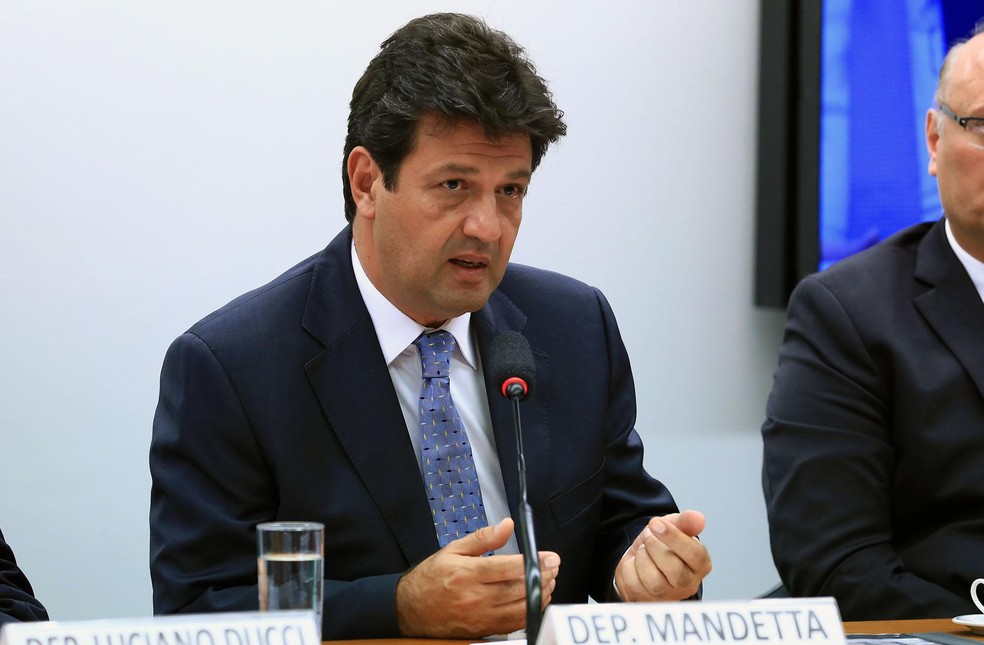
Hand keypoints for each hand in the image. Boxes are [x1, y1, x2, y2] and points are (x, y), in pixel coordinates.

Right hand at [395, 518, 560, 636]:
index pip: (509, 568)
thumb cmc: (431, 578)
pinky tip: (535, 601)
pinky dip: (529, 613)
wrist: (410, 609)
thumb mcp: (453, 549)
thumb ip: (483, 537)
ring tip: (548, 582)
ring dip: (539, 596)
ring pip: (519, 609)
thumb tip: (507, 525)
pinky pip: (512, 625)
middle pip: (518, 589)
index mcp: (467, 574)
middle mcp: (475, 597)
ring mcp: (479, 617)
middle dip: (542, 578)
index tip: (551, 557)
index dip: (534, 562)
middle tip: (553, 568)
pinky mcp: (482, 630)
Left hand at [614, 510, 711, 601]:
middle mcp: (688, 584)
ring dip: (642, 557)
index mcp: (701, 564)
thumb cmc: (664, 543)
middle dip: (654, 547)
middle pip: (674, 569)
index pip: (694, 554)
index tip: (656, 523)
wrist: (643, 556)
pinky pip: (633, 584)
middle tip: (649, 536)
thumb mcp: (675, 526)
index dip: (673, 537)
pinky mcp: (646, 600)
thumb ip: (687, 521)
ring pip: (653, 580)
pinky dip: (629, 567)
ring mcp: (667, 596)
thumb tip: (698, 519)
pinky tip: (635, 563)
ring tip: (643, 550)